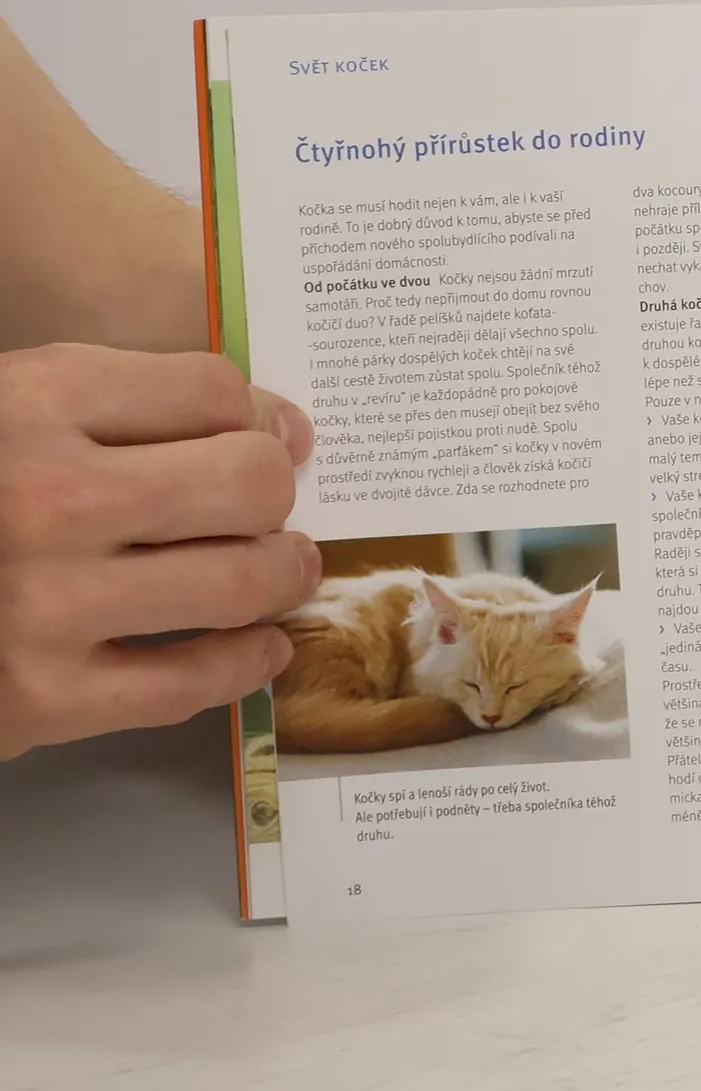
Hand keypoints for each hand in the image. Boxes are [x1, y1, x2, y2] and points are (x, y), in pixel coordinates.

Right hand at [0, 346, 320, 757]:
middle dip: (279, 494)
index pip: (208, 389)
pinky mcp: (38, 701)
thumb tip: (262, 418)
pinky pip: (191, 683)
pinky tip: (260, 645)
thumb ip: (104, 403)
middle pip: (247, 482)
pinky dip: (247, 662)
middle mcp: (42, 498)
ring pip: (241, 582)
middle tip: (278, 507)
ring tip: (285, 569)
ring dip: (283, 575)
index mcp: (24, 402)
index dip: (258, 412)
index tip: (274, 433)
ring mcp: (42, 606)